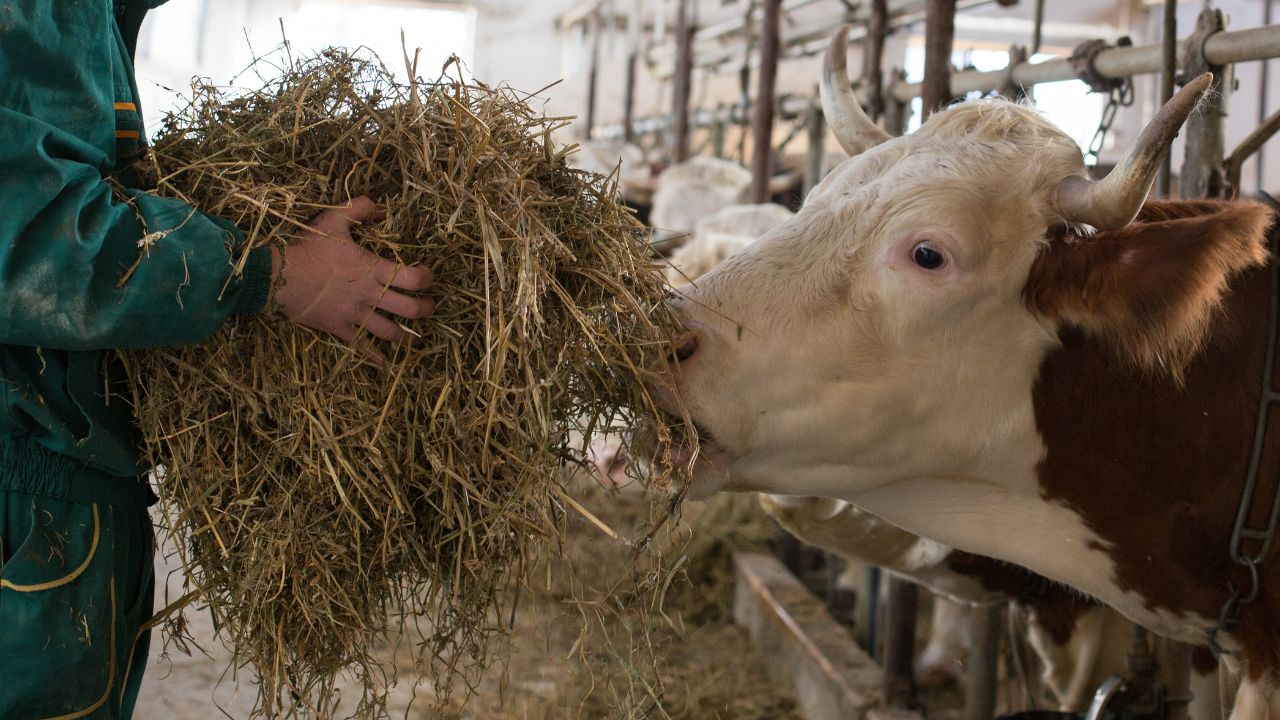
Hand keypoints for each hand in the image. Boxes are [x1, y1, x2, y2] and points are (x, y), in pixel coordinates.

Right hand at [271, 196, 433, 344]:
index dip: (427, 278)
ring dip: (406, 336)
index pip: (413, 278)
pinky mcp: (339, 328)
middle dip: (425, 309)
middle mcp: (370, 295)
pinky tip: (385, 362)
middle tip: (429, 306)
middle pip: (410, 310)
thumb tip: (378, 205)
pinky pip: (362, 346)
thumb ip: (357, 209)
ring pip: (390, 332)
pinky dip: (375, 356)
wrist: (280, 276)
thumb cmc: (308, 248)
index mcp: (373, 269)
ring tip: (414, 337)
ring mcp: (355, 314)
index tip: (429, 277)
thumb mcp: (333, 220)